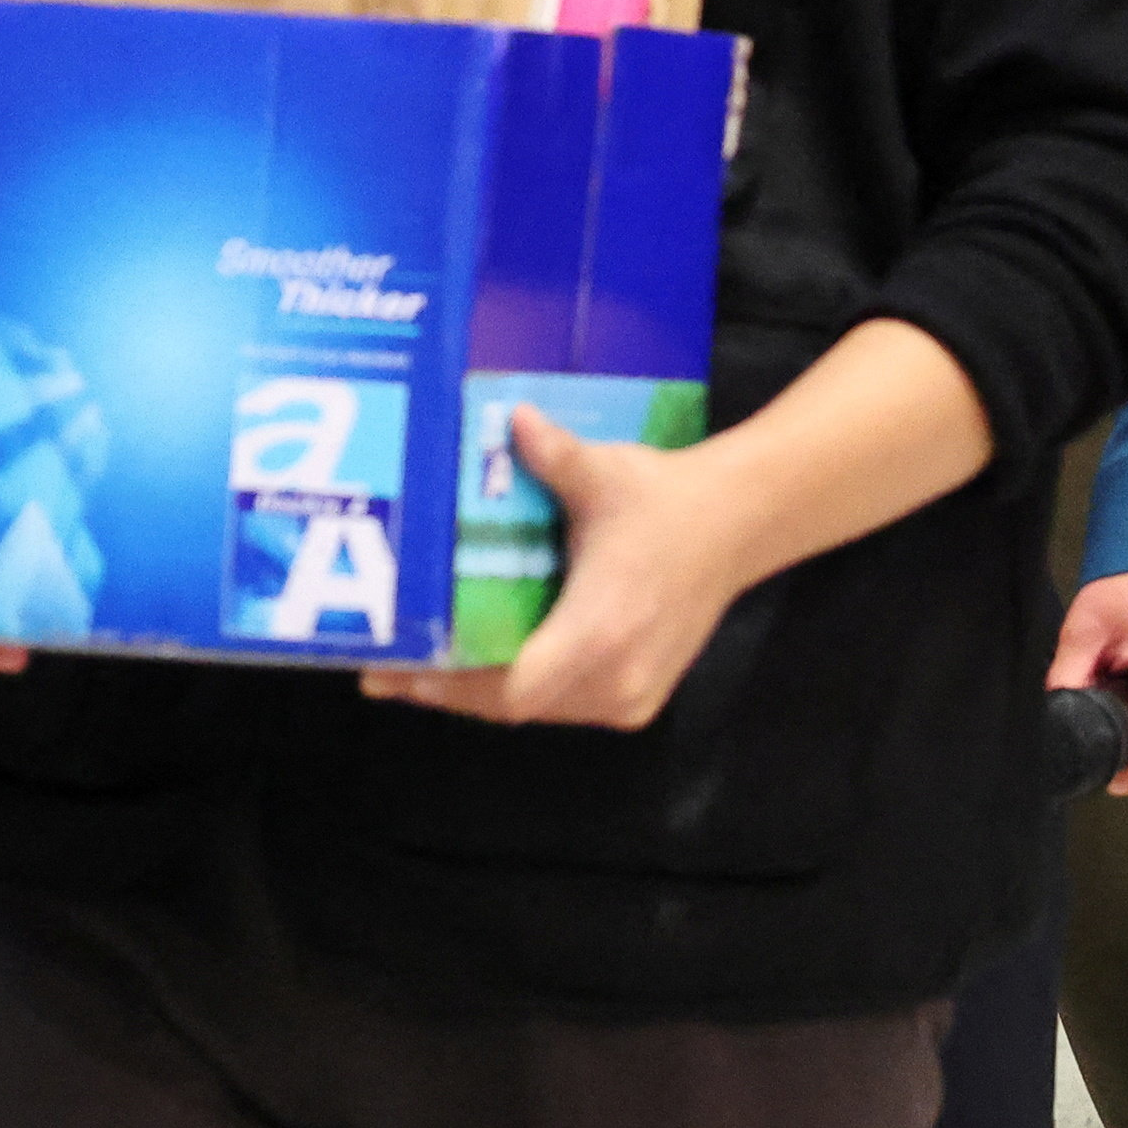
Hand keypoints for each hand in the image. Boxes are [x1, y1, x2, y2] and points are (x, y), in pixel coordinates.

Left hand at [361, 406, 760, 732]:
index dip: (451, 686)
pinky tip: (481, 669)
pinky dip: (521, 691)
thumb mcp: (608, 474)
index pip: (514, 687)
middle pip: (511, 706)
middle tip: (387, 670)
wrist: (740, 524)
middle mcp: (616, 677)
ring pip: (536, 710)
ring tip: (421, 670)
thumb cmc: (667, 501)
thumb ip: (555, 455)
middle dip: (448, 690)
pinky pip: (562, 706)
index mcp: (601, 629)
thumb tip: (513, 417)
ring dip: (480, 694)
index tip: (397, 670)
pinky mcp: (638, 698)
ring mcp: (630, 695)